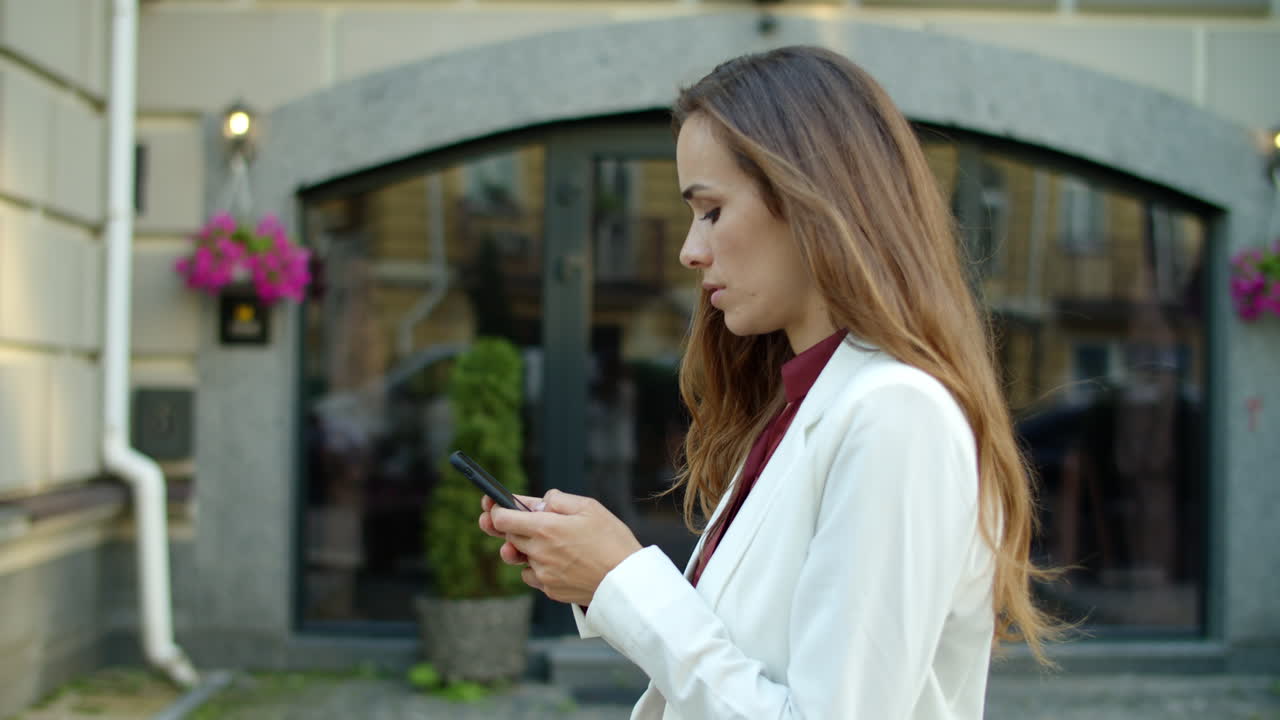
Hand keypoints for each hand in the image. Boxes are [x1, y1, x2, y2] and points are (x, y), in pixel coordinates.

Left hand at [481, 489, 642, 605]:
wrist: (625, 581)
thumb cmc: (612, 541)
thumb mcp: (589, 507)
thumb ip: (559, 500)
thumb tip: (540, 502)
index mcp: (546, 528)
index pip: (503, 518)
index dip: (495, 509)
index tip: (492, 504)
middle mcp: (539, 552)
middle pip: (508, 536)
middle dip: (508, 526)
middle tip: (513, 519)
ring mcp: (542, 573)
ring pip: (520, 557)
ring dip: (522, 547)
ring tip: (538, 542)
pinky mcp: (550, 590)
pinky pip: (532, 576)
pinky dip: (537, 567)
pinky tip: (554, 562)